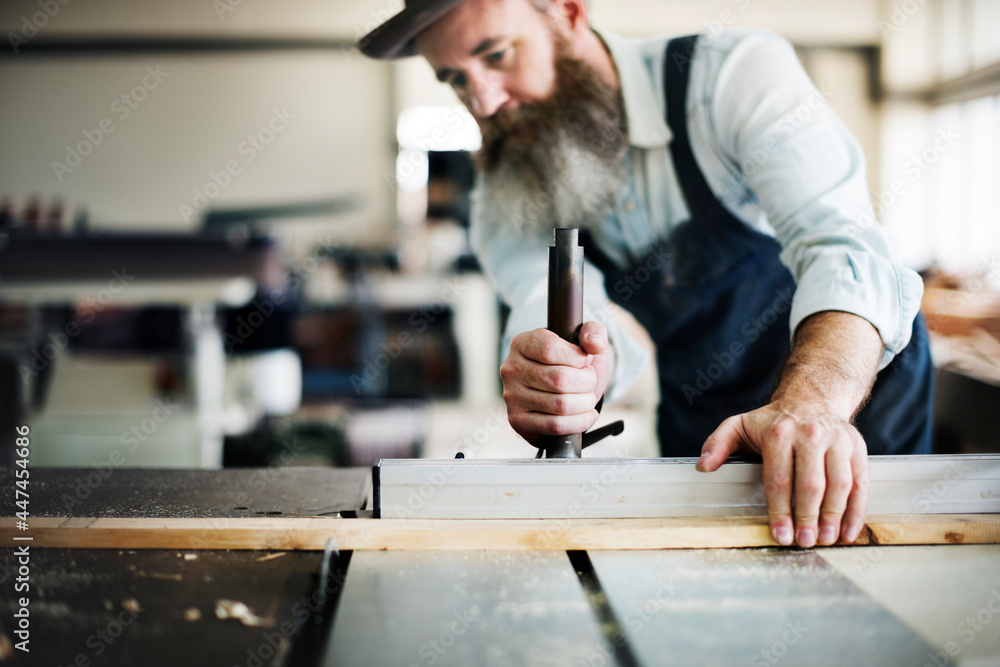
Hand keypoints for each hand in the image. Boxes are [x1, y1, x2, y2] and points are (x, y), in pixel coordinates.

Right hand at [500, 321, 613, 445]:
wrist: (561, 390)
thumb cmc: (571, 363)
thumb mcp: (584, 342)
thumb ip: (593, 333)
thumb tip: (593, 343)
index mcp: (522, 343)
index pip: (550, 349)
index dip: (577, 357)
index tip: (585, 361)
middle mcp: (511, 369)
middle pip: (559, 379)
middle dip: (587, 382)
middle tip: (590, 381)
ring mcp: (512, 397)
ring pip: (561, 405)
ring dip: (586, 403)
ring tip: (588, 397)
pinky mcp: (518, 421)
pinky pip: (555, 426)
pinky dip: (579, 422)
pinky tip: (585, 414)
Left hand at [696, 402, 868, 547]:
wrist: (812, 399)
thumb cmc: (772, 421)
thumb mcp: (739, 425)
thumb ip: (718, 444)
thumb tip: (703, 466)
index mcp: (779, 433)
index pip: (778, 479)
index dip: (779, 511)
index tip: (780, 534)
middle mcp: (810, 434)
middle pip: (811, 484)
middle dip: (807, 518)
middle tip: (804, 542)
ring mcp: (837, 440)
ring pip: (839, 485)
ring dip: (833, 517)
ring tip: (825, 539)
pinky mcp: (857, 448)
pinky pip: (861, 482)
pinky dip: (857, 510)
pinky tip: (848, 531)